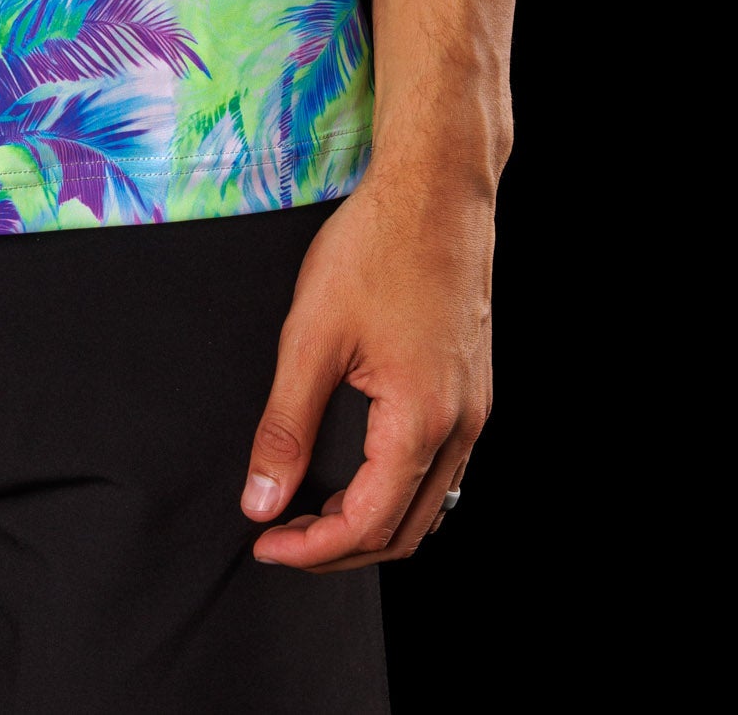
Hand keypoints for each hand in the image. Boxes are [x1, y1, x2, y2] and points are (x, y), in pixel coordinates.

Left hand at [240, 166, 492, 570]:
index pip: (368, 525)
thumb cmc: (375, 248)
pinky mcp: (473, 386)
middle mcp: (462, 425)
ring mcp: (475, 408)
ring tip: (313, 511)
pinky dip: (399, 488)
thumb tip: (262, 500)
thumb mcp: (312, 337)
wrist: (436, 189)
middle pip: (405, 531)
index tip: (264, 543)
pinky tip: (360, 470)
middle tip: (282, 536)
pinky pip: (443, 467)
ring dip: (372, 522)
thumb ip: (287, 427)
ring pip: (429, 503)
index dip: (312, 548)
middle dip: (340, 548)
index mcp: (422, 421)